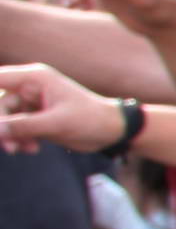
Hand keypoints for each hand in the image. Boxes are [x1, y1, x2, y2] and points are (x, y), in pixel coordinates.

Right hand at [0, 60, 121, 150]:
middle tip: (8, 145)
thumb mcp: (57, 124)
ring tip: (21, 150)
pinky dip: (19, 139)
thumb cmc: (90, 120)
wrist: (111, 131)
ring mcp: (32, 103)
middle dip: (1, 126)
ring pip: (6, 119)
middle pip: (0, 103)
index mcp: (35, 78)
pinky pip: (16, 128)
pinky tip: (32, 149)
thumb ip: (24, 126)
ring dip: (11, 136)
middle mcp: (30, 87)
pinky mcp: (35, 118)